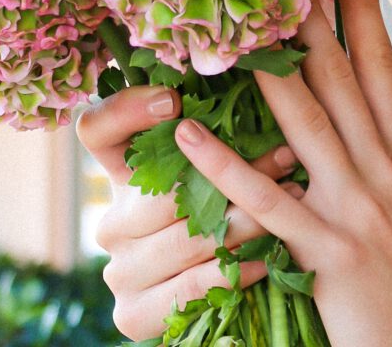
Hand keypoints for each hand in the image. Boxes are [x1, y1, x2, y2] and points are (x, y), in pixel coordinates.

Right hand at [74, 83, 304, 339]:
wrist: (225, 308)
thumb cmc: (235, 215)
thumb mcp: (225, 172)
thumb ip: (227, 134)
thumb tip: (272, 77)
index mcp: (122, 175)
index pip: (97, 130)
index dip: (126, 111)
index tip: (173, 100)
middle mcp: (113, 219)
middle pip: (161, 191)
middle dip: (231, 172)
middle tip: (287, 154)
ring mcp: (120, 269)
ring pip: (185, 239)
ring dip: (247, 218)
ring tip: (294, 198)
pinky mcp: (131, 314)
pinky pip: (189, 287)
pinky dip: (234, 271)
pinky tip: (268, 258)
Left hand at [171, 0, 391, 346]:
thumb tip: (375, 127)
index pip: (382, 66)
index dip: (361, 10)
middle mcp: (386, 172)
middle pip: (344, 76)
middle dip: (313, 14)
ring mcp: (359, 210)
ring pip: (307, 124)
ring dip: (269, 69)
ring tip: (233, 23)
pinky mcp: (330, 255)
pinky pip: (267, 203)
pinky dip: (225, 166)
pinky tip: (190, 134)